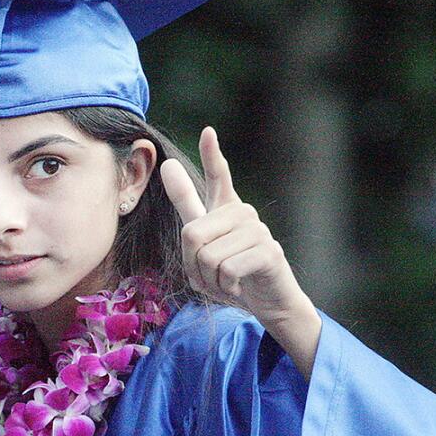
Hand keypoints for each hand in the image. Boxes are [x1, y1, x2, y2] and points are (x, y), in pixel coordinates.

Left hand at [159, 127, 311, 327]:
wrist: (266, 303)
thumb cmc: (232, 275)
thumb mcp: (201, 245)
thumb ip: (186, 206)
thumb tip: (167, 163)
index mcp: (226, 210)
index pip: (218, 175)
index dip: (212, 154)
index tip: (208, 132)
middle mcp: (243, 213)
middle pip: (192, 234)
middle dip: (193, 266)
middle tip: (212, 276)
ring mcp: (258, 229)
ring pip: (208, 255)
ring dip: (210, 280)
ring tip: (228, 282)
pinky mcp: (268, 250)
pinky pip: (227, 269)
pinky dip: (226, 286)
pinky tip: (239, 287)